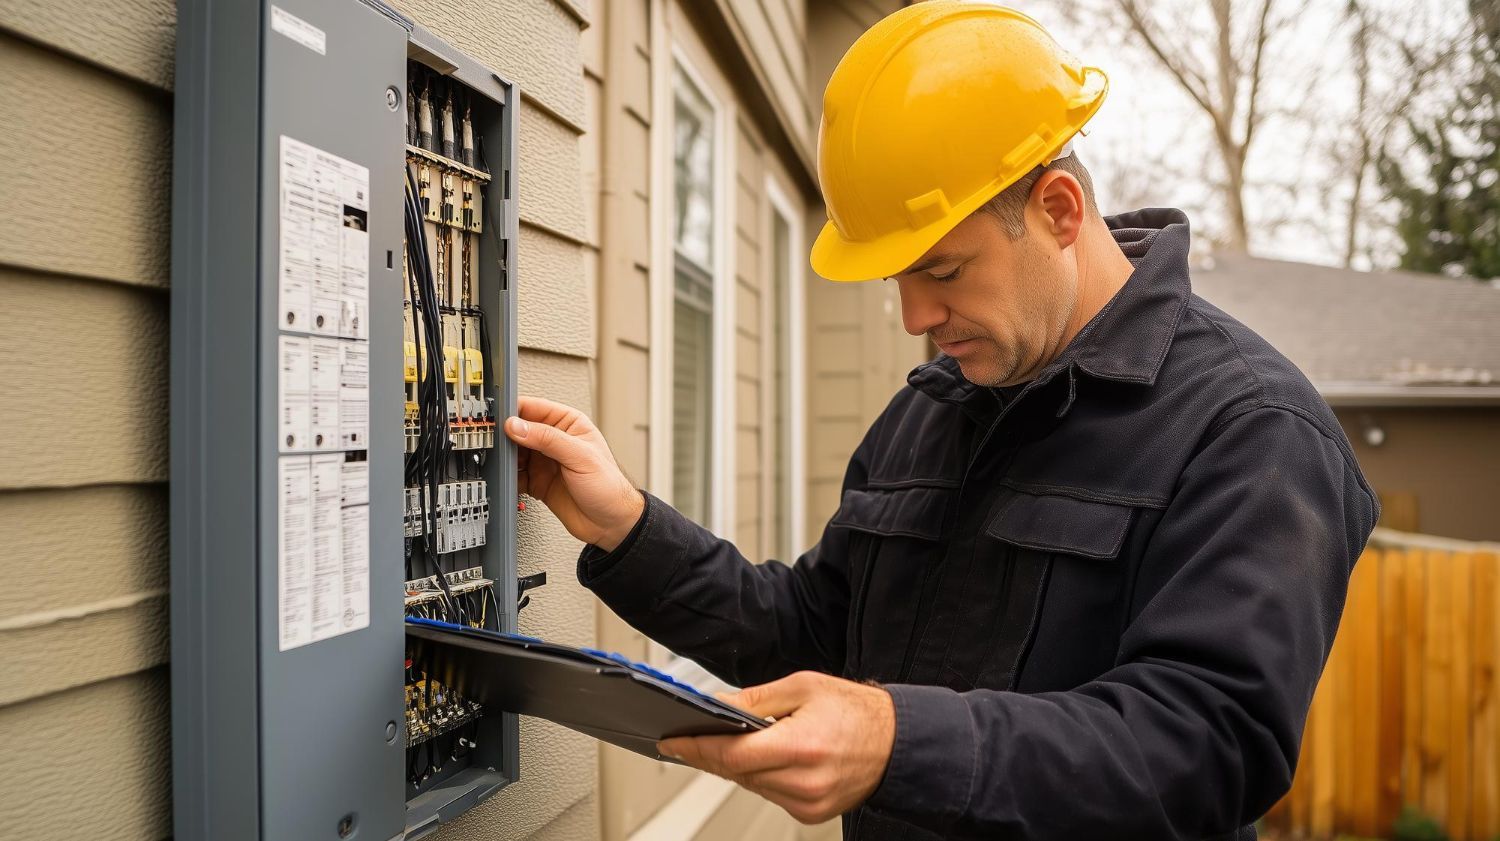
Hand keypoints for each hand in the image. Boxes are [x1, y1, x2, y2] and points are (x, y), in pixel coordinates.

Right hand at [504, 396, 644, 550]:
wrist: (610, 523)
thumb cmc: (609, 486)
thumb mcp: (580, 456)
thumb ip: (548, 439)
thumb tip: (518, 426)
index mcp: (569, 424)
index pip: (535, 408)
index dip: (515, 411)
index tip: (498, 418)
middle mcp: (554, 441)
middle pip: (520, 431)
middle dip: (505, 436)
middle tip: (493, 442)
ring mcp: (544, 462)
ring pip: (514, 453)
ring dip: (505, 458)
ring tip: (498, 462)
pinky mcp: (537, 482)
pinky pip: (515, 476)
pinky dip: (507, 478)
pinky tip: (505, 480)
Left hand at [657, 671, 895, 823]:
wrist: (898, 742)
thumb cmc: (857, 711)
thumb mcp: (803, 687)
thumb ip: (756, 699)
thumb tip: (717, 706)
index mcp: (802, 745)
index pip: (732, 754)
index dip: (696, 748)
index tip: (672, 741)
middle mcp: (804, 781)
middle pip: (736, 773)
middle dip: (711, 753)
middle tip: (691, 737)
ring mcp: (808, 802)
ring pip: (750, 785)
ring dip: (737, 765)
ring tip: (734, 741)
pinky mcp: (811, 813)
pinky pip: (770, 795)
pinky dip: (761, 777)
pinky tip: (766, 758)